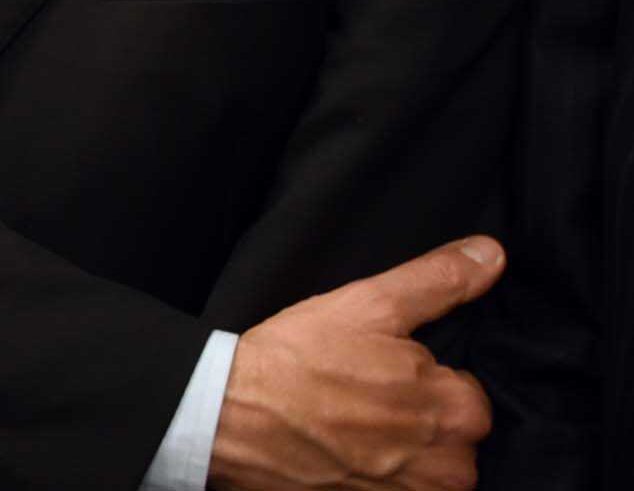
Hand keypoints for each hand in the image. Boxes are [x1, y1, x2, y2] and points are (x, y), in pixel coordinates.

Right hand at [208, 237, 501, 490]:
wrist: (231, 417)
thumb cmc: (297, 361)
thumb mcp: (367, 305)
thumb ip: (437, 280)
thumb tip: (490, 253)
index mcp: (457, 409)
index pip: (467, 392)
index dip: (422, 376)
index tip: (380, 370)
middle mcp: (449, 466)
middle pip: (452, 438)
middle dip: (418, 418)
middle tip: (360, 397)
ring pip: (430, 471)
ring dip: (402, 454)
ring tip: (349, 430)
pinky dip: (380, 478)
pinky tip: (343, 456)